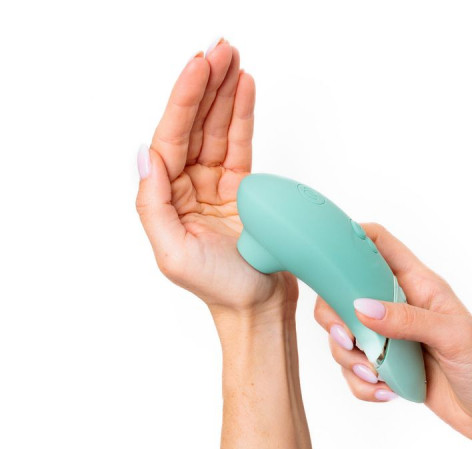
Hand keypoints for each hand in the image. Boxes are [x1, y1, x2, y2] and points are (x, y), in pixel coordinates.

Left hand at [136, 41, 296, 316]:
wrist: (258, 307)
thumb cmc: (220, 289)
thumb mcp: (173, 254)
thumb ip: (152, 205)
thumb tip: (145, 157)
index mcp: (166, 200)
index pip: (171, 139)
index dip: (184, 100)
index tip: (200, 67)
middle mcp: (187, 189)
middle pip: (193, 126)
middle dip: (205, 86)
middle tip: (220, 50)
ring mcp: (215, 186)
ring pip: (216, 130)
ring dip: (224, 94)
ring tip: (232, 59)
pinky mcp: (242, 189)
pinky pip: (239, 146)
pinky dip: (241, 118)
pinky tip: (244, 90)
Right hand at [314, 223, 471, 442]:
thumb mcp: (453, 336)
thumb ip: (408, 319)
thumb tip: (363, 308)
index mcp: (415, 283)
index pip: (376, 243)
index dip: (347, 238)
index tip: (325, 255)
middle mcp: (395, 305)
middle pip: (342, 293)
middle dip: (335, 319)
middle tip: (348, 340)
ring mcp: (387, 336)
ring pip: (342, 336)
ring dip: (351, 360)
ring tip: (378, 375)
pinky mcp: (384, 365)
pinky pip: (354, 370)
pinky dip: (362, 384)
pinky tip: (387, 391)